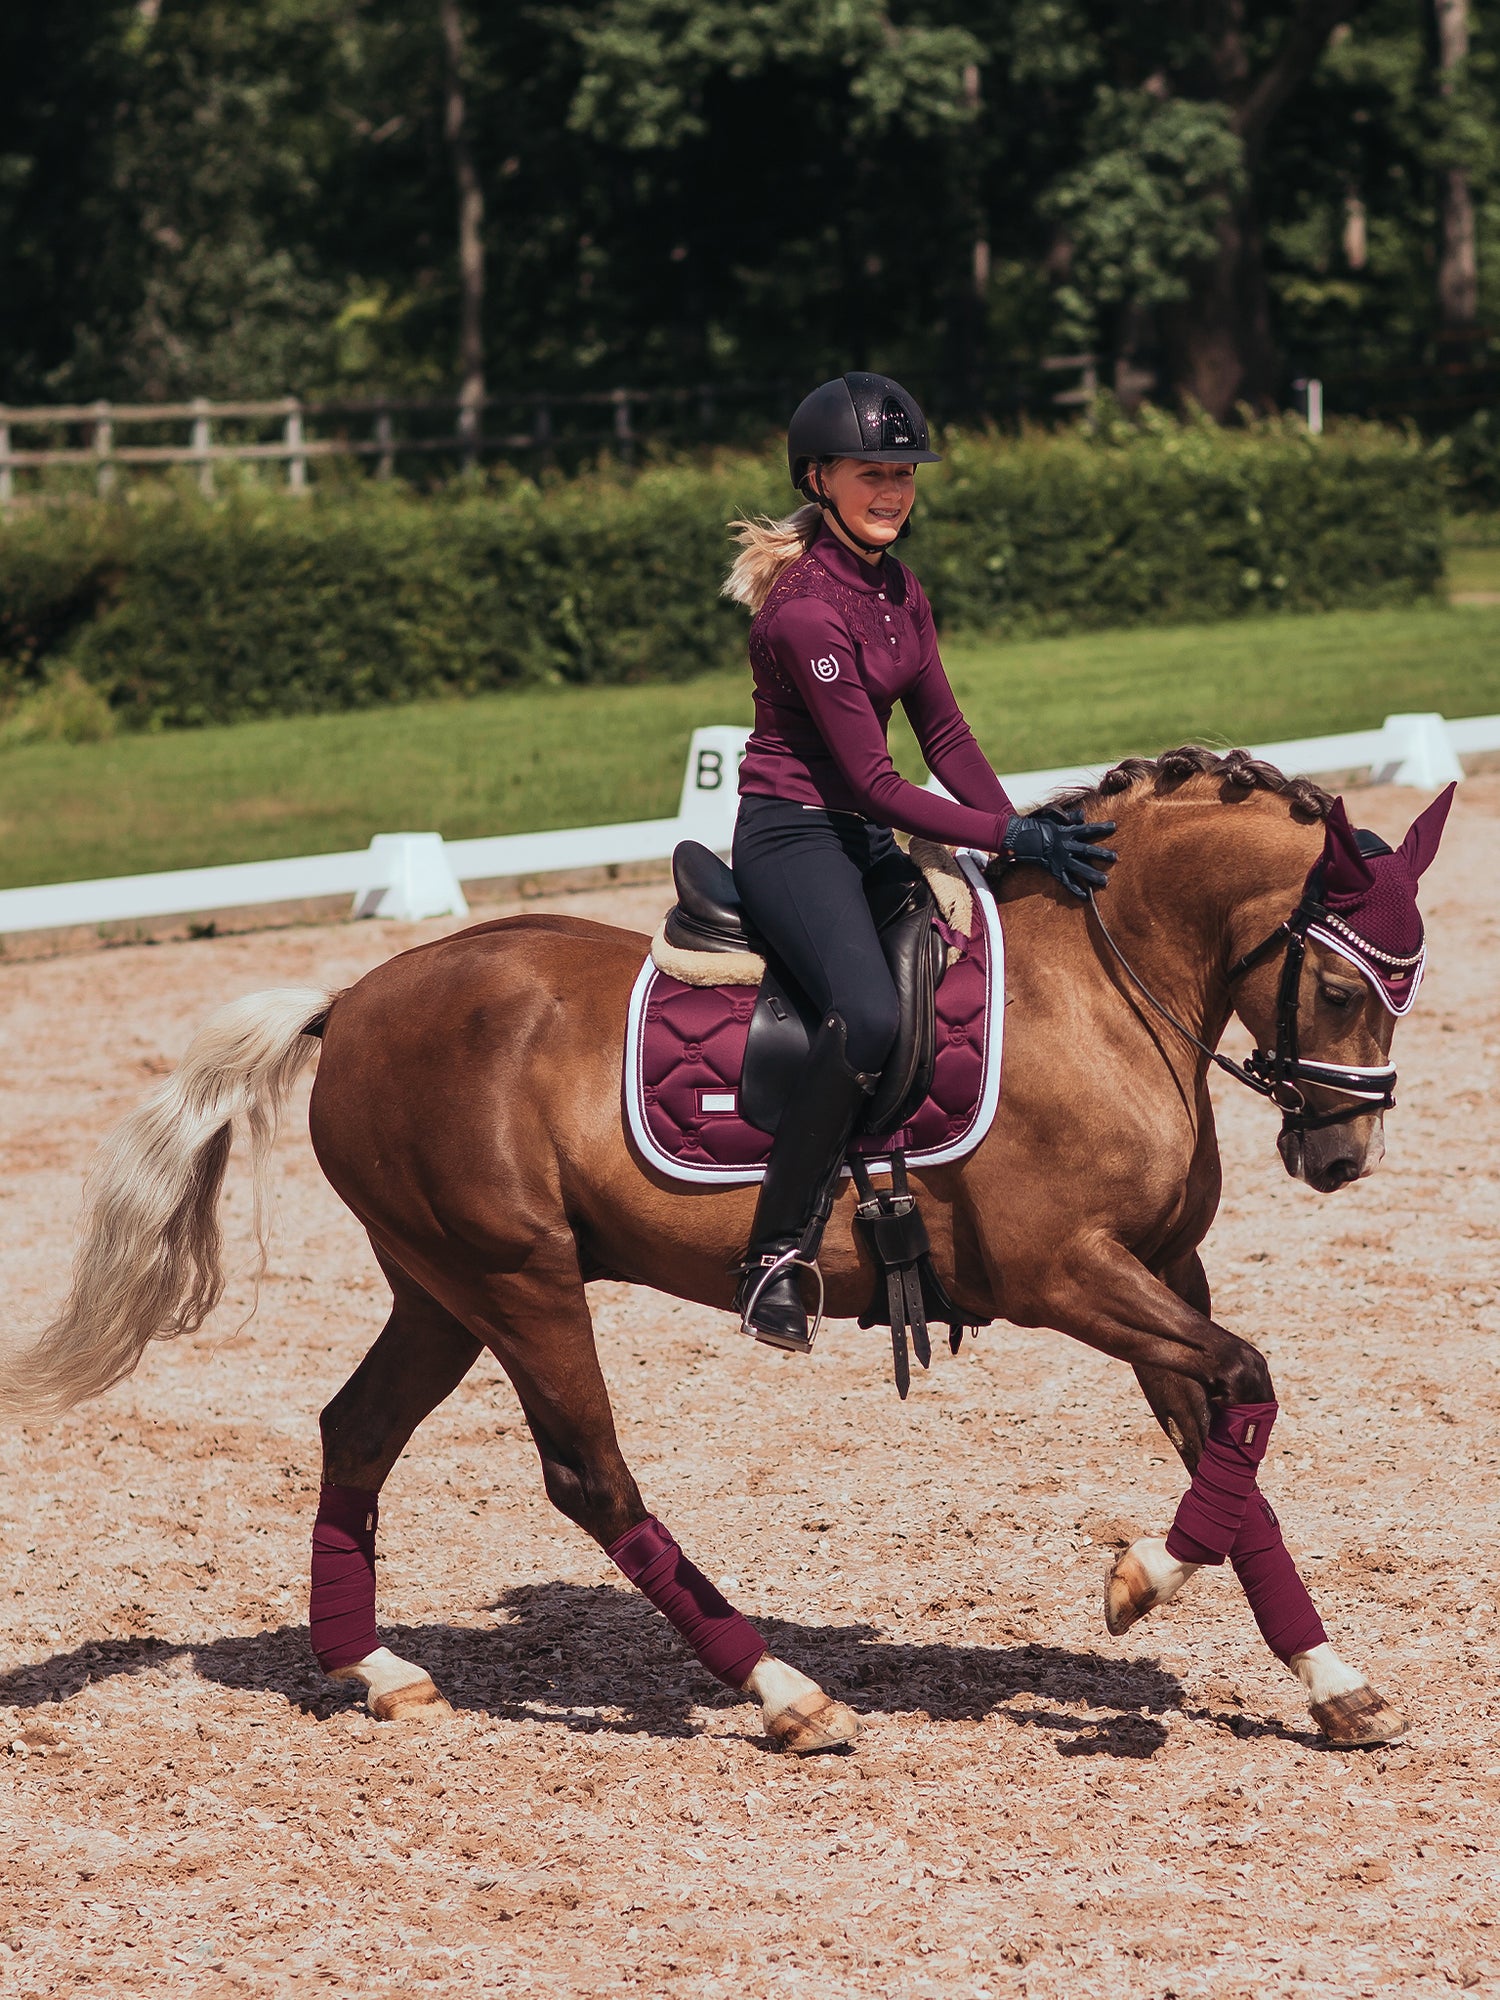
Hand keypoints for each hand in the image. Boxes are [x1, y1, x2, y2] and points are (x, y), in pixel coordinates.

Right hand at [1001, 805, 1116, 897]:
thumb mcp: (1054, 818)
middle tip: (1115, 857)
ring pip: (1079, 869)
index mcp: (1067, 832)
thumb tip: (1083, 815)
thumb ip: (1070, 817)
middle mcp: (1065, 847)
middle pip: (1086, 851)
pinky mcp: (1055, 871)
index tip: (1114, 826)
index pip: (1087, 830)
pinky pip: (1066, 882)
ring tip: (1105, 881)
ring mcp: (1060, 860)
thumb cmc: (1038, 826)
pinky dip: (1075, 890)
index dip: (1101, 828)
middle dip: (1101, 854)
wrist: (1021, 839)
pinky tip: (1086, 897)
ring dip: (1092, 875)